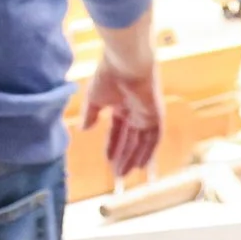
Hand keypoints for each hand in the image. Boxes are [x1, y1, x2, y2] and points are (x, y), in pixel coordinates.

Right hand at [81, 56, 164, 179]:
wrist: (125, 64)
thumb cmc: (108, 76)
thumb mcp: (94, 98)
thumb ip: (90, 114)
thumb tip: (83, 128)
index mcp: (121, 106)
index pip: (117, 130)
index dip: (112, 145)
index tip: (107, 160)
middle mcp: (135, 112)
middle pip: (130, 140)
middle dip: (123, 157)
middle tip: (116, 175)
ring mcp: (147, 114)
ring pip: (141, 142)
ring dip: (133, 158)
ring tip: (124, 174)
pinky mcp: (156, 116)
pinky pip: (153, 138)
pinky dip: (148, 152)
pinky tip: (141, 165)